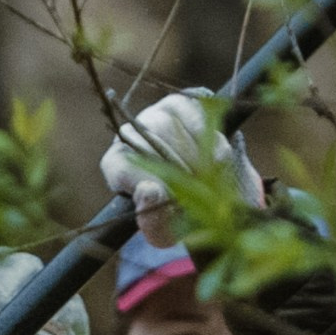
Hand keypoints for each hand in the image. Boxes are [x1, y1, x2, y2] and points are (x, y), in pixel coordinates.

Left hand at [100, 89, 267, 243]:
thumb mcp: (165, 231)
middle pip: (149, 144)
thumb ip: (152, 221)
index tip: (166, 195)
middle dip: (178, 171)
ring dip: (196, 158)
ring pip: (172, 127)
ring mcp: (157, 113)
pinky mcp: (185, 102)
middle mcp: (132, 134)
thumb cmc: (180, 214)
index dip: (145, 182)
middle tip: (197, 191)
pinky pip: (197, 115)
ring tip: (207, 179)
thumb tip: (148, 191)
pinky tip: (218, 161)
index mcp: (118, 165)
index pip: (121, 167)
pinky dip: (212, 140)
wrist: (216, 193)